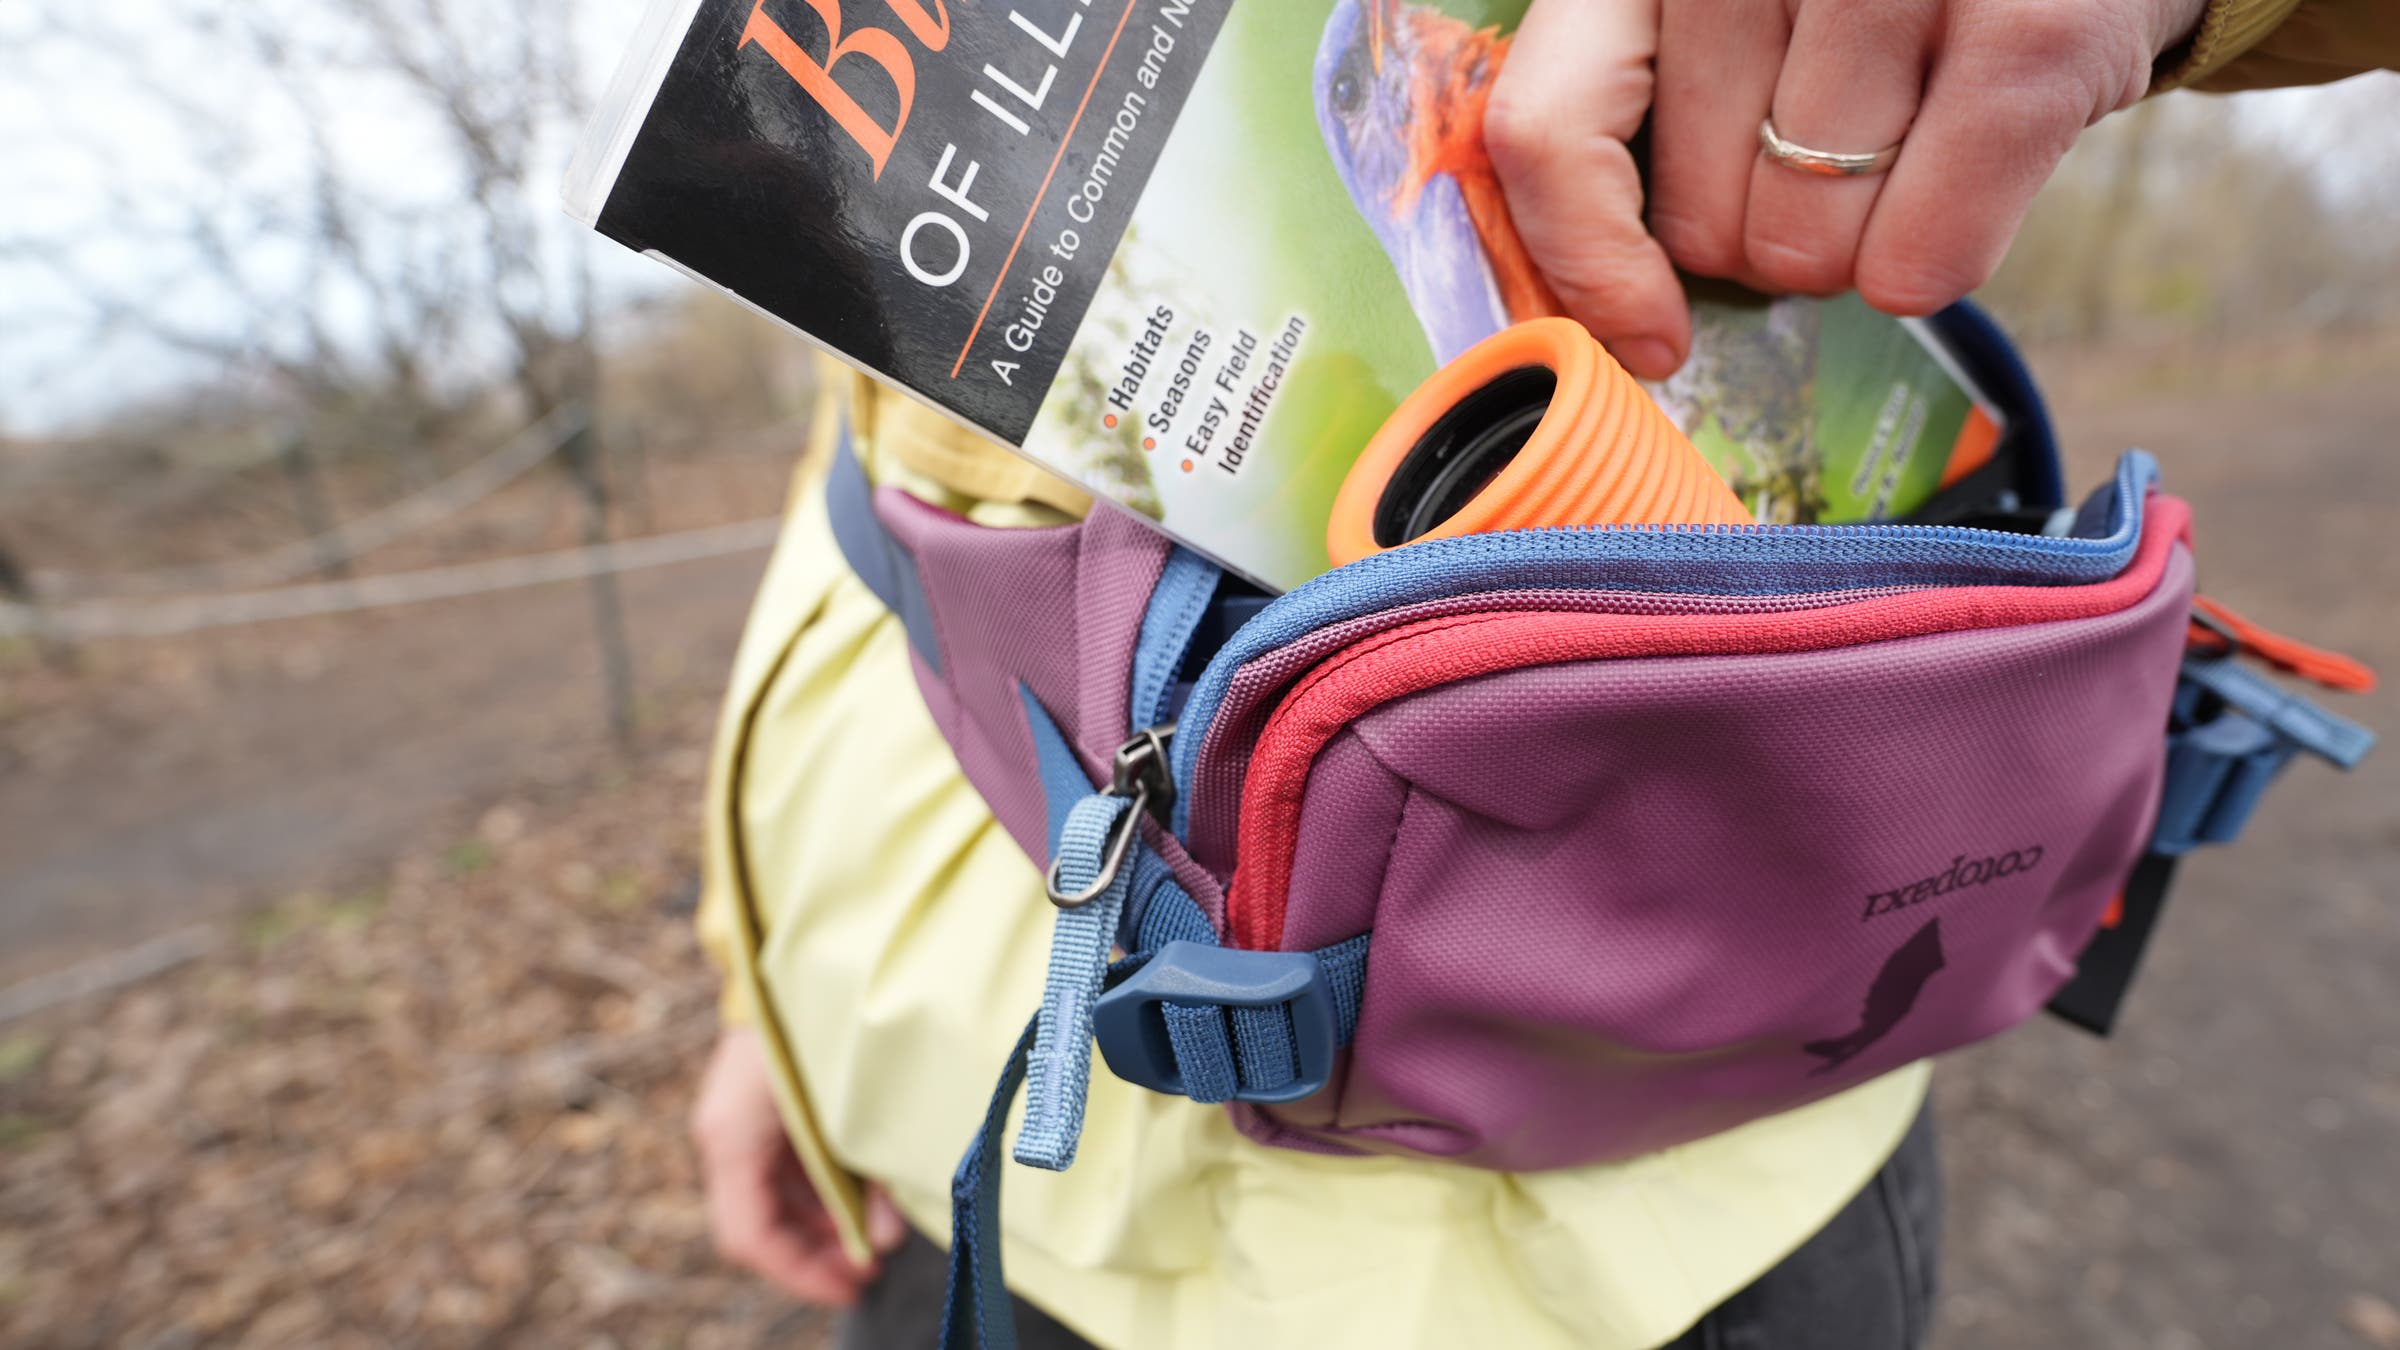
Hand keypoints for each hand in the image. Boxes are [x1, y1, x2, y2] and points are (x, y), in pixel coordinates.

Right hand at [691, 1026, 907, 1305]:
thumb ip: (867, 1176)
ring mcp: (740, 1119)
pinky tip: (868, 1193)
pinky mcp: (761, 1105)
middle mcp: (727, 1133)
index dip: (800, 1273)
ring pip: (776, 1198)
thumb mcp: (850, 1108)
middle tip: (875, 1266)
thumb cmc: (824, 1021)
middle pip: (763, 1223)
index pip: (751, 1235)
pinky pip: (786, 1166)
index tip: (853, 1286)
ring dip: (827, 1223)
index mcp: (733, 1135)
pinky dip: (825, 1189)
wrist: (797, 943)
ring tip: (881, 1230)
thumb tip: (885, 1241)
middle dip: (820, 1252)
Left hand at [1485, 0, 2209, 376]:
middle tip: (1836, 173)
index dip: (1583, 260)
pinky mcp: (2030, 27)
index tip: (1645, 336)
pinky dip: (1936, 262)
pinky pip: (1923, 252)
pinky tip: (1962, 201)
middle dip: (1765, 241)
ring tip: (1910, 153)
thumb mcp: (1735, 11)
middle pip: (1697, 219)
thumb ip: (1637, 108)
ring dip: (1857, 250)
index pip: (1547, 130)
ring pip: (1804, 244)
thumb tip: (1594, 307)